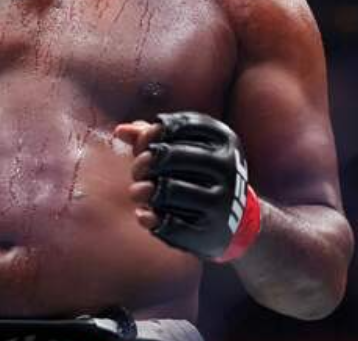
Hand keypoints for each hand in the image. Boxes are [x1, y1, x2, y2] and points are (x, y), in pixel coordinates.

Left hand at [116, 112, 259, 260]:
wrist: (237, 220)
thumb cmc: (199, 174)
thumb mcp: (185, 148)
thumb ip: (150, 136)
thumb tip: (120, 131)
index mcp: (224, 141)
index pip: (179, 125)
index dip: (152, 133)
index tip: (145, 144)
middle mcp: (227, 168)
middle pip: (168, 155)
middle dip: (143, 162)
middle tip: (138, 171)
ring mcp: (221, 202)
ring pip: (167, 189)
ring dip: (141, 190)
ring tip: (138, 192)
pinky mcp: (209, 232)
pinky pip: (168, 224)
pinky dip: (149, 218)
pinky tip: (144, 214)